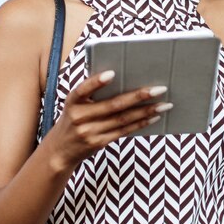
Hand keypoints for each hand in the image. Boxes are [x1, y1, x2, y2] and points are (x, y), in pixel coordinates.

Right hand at [42, 71, 171, 167]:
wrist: (60, 150)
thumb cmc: (73, 119)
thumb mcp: (75, 104)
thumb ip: (92, 93)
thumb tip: (125, 79)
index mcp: (72, 101)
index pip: (83, 89)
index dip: (97, 82)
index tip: (112, 74)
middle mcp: (79, 117)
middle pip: (113, 105)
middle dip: (138, 96)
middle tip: (160, 89)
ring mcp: (89, 132)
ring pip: (123, 119)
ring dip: (146, 111)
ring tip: (164, 104)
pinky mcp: (98, 143)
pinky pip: (123, 131)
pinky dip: (140, 123)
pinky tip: (153, 117)